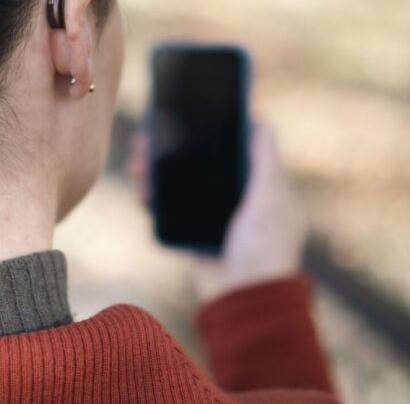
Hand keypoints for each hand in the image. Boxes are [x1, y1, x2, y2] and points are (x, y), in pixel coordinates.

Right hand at [128, 122, 307, 303]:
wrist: (243, 300)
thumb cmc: (265, 248)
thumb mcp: (271, 198)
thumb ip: (265, 160)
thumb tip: (260, 120)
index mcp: (260, 184)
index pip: (235, 145)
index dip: (214, 126)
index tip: (191, 108)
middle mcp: (237, 196)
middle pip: (201, 160)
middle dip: (175, 145)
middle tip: (151, 131)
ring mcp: (213, 215)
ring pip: (180, 181)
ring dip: (158, 169)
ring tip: (138, 157)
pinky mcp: (193, 232)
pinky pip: (169, 208)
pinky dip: (154, 196)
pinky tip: (141, 186)